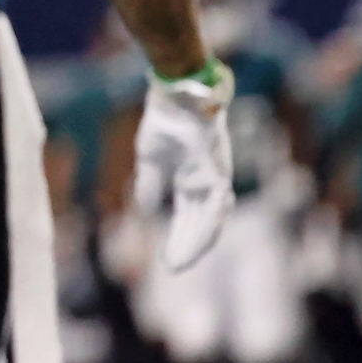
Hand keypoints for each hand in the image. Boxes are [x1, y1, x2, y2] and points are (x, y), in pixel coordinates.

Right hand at [134, 65, 233, 269]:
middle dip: (188, 246)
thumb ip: (150, 184)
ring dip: (198, 240)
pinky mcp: (216, 169)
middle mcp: (208, 183)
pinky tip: (199, 236)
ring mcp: (215, 177)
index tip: (168, 261)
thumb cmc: (164, 120)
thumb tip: (145, 210)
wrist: (175, 94)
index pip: (188, 218)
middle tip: (174, 268)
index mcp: (191, 181)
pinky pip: (215, 202)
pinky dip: (208, 222)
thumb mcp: (150, 158)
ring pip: (211, 218)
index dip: (179, 240)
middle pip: (201, 223)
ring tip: (184, 258)